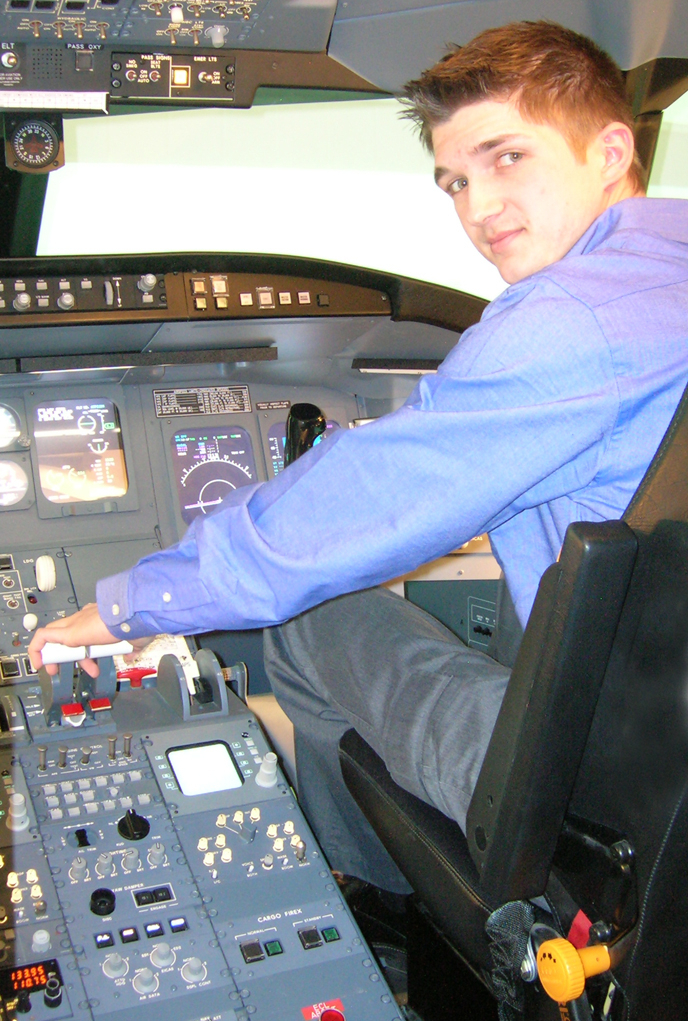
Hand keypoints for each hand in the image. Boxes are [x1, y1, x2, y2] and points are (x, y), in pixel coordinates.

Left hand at [28, 603, 148, 677]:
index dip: (85, 650)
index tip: (90, 663)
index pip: (85, 633)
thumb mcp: (135, 640)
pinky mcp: (69, 633)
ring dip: (52, 653)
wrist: (132, 615)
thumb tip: (130, 656)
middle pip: (65, 633)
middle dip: (63, 651)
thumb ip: (131, 648)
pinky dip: (37, 649)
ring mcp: (76, 623)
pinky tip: (39, 663)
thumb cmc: (136, 623)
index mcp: (99, 617)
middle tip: (62, 665)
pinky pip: (43, 637)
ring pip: (53, 635)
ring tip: (52, 669)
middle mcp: (84, 618)